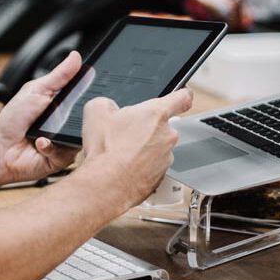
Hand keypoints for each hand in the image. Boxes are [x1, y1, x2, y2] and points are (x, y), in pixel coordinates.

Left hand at [0, 52, 82, 183]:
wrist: (0, 149)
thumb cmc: (13, 120)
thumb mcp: (36, 90)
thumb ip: (59, 75)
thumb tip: (75, 56)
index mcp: (64, 106)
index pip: (85, 97)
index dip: (91, 92)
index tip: (94, 86)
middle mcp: (68, 124)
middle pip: (88, 118)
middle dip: (78, 114)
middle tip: (64, 111)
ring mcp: (67, 142)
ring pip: (81, 137)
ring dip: (61, 132)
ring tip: (46, 129)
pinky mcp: (62, 159)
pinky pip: (67, 153)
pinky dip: (51, 146)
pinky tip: (39, 142)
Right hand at [78, 89, 192, 209]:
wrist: (106, 185)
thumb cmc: (106, 150)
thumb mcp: (96, 111)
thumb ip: (107, 103)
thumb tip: (108, 108)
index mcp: (156, 114)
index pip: (181, 98)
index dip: (183, 95)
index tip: (184, 96)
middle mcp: (167, 135)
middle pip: (162, 126)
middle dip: (146, 128)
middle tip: (125, 134)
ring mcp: (166, 158)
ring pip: (156, 148)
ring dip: (143, 149)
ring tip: (120, 154)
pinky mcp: (160, 177)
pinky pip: (152, 167)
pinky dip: (140, 167)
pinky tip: (122, 168)